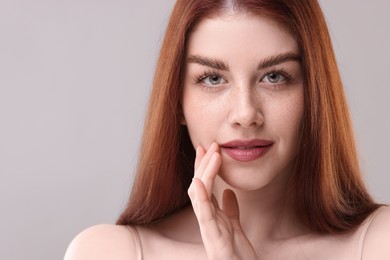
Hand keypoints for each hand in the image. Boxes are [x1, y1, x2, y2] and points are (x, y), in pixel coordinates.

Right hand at [188, 143, 257, 259]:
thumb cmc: (237, 253)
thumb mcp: (234, 225)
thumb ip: (230, 209)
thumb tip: (228, 192)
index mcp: (211, 215)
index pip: (204, 185)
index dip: (204, 166)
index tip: (208, 148)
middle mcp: (206, 219)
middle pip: (198, 185)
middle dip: (202, 164)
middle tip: (210, 145)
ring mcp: (208, 227)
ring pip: (199, 195)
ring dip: (204, 173)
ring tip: (211, 154)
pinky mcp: (213, 237)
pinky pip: (204, 214)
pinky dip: (200, 196)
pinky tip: (199, 180)